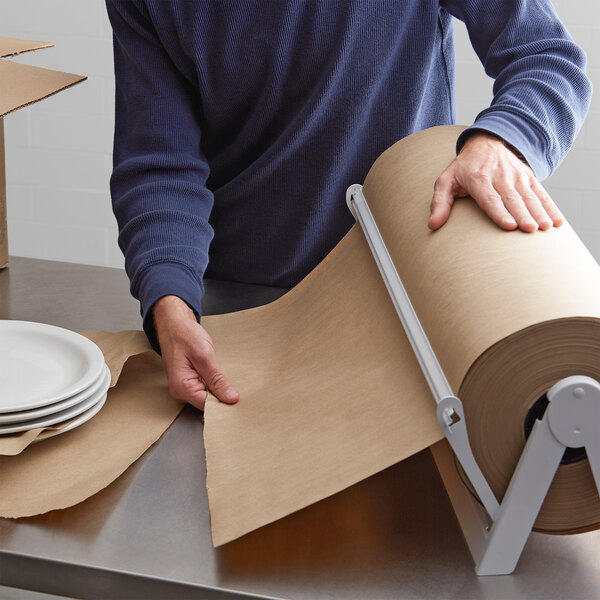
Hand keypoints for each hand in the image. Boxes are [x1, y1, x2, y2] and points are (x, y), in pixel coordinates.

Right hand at [153, 295, 238, 409]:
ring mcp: (184, 389)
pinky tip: (220, 377)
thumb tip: (230, 398)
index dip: (224, 403)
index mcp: (182, 388)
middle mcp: (181, 392)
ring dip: (219, 390)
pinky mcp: (189, 383)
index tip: (238, 398)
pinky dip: (214, 385)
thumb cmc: (185, 336)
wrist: (174, 325)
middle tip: (237, 387)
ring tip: (227, 378)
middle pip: (207, 405)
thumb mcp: (205, 356)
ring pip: (207, 398)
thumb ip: (217, 380)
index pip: (208, 407)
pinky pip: (205, 390)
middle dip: (222, 398)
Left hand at [428, 132, 563, 231]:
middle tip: (531, 230)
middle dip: (523, 214)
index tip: (509, 225)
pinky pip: (541, 193)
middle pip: (512, 199)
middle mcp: (499, 176)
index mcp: (478, 179)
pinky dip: (550, 207)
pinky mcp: (528, 177)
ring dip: (539, 212)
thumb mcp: (445, 182)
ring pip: (529, 196)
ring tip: (546, 227)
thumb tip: (433, 224)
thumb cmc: (462, 170)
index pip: (490, 198)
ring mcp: (516, 176)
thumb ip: (439, 203)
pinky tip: (557, 222)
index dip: (499, 212)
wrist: (486, 143)